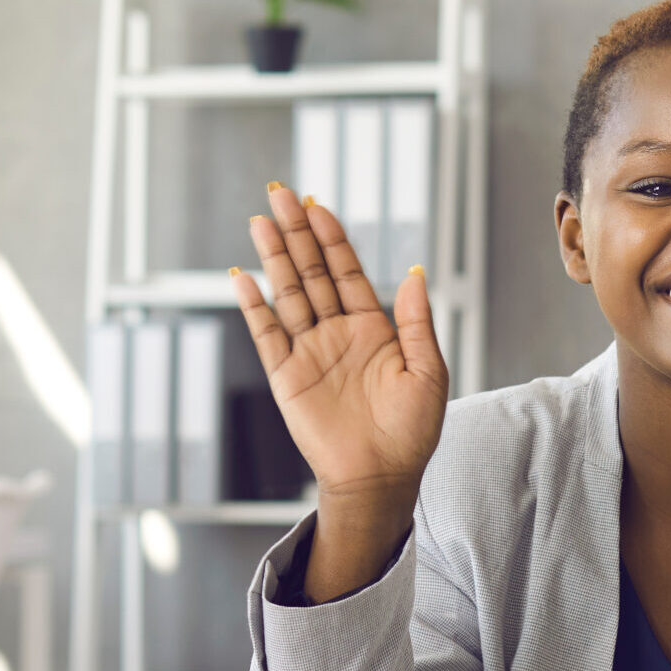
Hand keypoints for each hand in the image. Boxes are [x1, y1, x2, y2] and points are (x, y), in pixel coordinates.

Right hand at [232, 183, 447, 599]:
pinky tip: (243, 276)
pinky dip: (254, 305)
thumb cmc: (412, 433)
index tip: (316, 205)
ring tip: (259, 219)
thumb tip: (414, 273)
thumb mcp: (428, 373)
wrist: (380, 479)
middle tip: (279, 191)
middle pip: (312, 272)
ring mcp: (309, 353)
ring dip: (273, 257)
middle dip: (296, 232)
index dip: (332, 237)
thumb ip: (415, 322)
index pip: (347, 271)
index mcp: (372, 329)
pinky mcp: (286, 377)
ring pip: (288, 294)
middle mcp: (337, 334)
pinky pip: (267, 334)